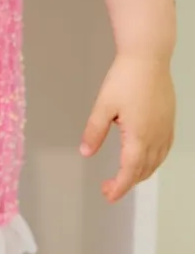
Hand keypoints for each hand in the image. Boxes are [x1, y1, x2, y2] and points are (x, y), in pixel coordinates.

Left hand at [80, 54, 175, 202]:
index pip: (129, 171)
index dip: (119, 187)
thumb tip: (85, 152)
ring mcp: (165, 130)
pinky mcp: (169, 121)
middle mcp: (156, 138)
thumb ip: (95, 131)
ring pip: (156, 162)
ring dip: (140, 173)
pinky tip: (145, 157)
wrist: (148, 58)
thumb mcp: (103, 105)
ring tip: (124, 176)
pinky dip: (154, 161)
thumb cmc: (125, 78)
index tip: (107, 195)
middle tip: (109, 187)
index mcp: (139, 137)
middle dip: (126, 182)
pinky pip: (164, 150)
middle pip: (143, 170)